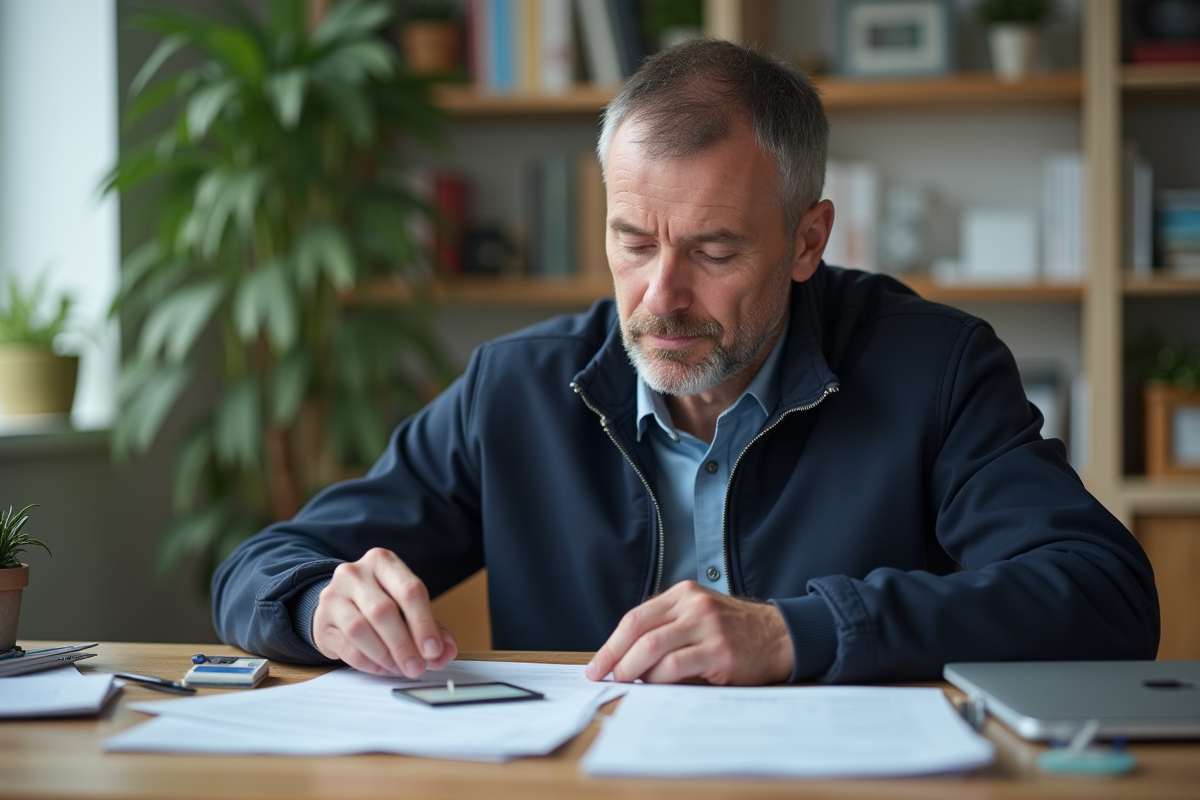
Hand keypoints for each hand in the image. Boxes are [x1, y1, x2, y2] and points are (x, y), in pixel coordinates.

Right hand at [312, 547, 457, 678]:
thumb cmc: (379, 602)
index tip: (433, 650)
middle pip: (384, 611)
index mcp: (383, 562)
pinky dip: (368, 662)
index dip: (424, 624)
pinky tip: (382, 667)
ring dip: (385, 654)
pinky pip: (347, 647)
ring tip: (399, 668)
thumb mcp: (408, 607)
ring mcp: (334, 595)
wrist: (338, 604)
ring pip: (360, 629)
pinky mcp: (322, 621)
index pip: (409, 590)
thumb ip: (432, 628)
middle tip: (417, 667)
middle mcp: (355, 573)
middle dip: (404, 645)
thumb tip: (445, 652)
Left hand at [584, 581, 793, 685]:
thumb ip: (668, 629)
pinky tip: (656, 686)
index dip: (612, 643)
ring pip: (653, 648)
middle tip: (604, 677)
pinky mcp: (720, 651)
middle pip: (639, 631)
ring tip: (627, 683)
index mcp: (683, 594)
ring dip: (634, 670)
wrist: (779, 636)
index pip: (635, 617)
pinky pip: (677, 666)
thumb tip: (625, 660)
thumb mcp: (698, 616)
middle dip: (615, 658)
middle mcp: (693, 605)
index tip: (597, 664)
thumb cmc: (734, 631)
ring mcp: (707, 626)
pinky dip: (660, 678)